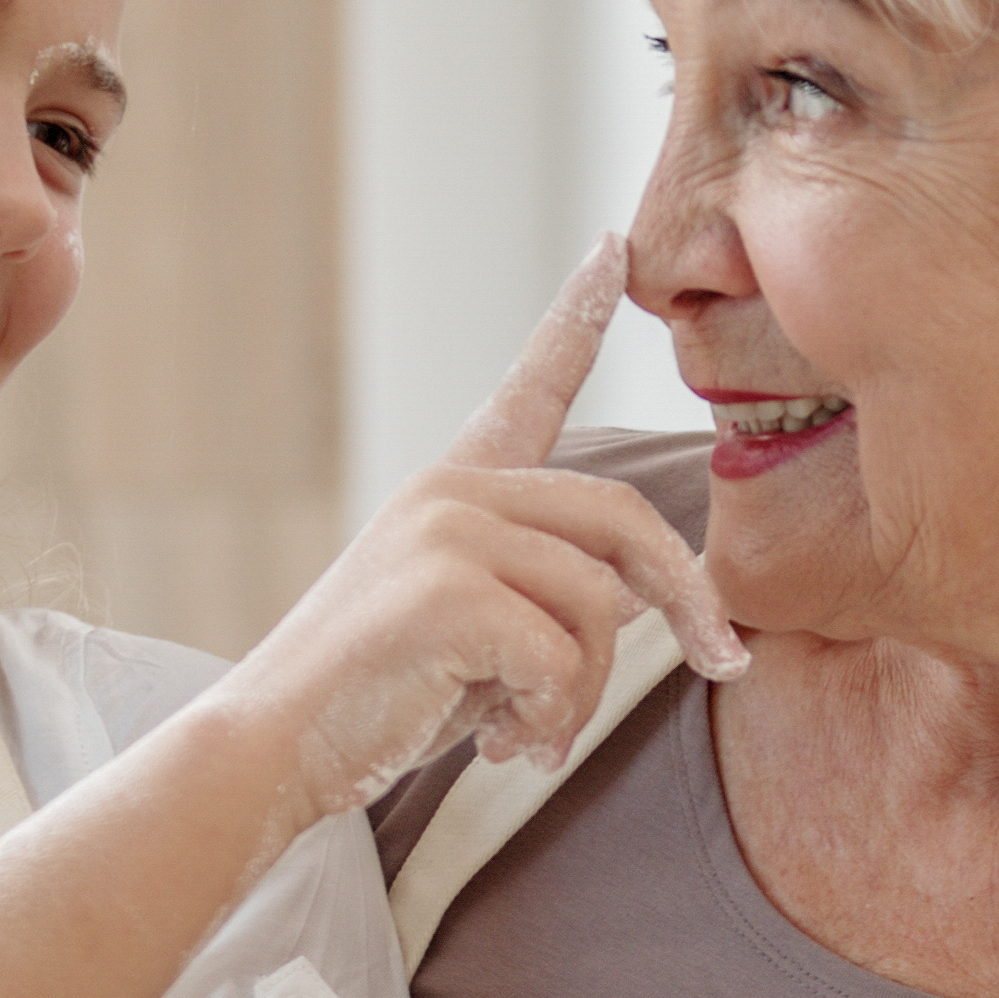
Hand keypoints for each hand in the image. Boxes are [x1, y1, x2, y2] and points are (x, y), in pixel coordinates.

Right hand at [210, 241, 742, 822]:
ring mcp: (447, 533)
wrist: (277, 747)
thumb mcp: (474, 627)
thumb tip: (649, 589)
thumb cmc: (378, 697)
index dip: (574, 318)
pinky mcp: (448, 591)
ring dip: (584, 693)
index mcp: (455, 488)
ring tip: (528, 734)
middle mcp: (452, 491)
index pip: (529, 388)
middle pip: (621, 519)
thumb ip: (546, 588)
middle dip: (687, 600)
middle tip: (722, 660)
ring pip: (601, 603)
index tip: (615, 250)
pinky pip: (564, 658)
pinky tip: (501, 742)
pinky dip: (549, 717)